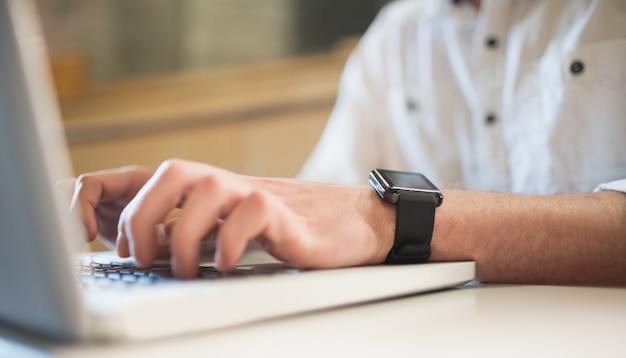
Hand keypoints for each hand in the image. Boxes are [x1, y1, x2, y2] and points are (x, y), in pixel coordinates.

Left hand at [72, 159, 395, 277]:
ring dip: (184, 234)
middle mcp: (235, 186)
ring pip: (208, 188)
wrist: (354, 221)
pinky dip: (230, 240)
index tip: (119, 246)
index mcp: (219, 189)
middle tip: (141, 256)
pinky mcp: (289, 215)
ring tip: (186, 270)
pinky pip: (252, 212)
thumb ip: (204, 230)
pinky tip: (229, 265)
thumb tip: (155, 250)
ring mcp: (262, 196)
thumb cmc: (295, 229)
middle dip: (144, 214)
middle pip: (175, 172)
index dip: (132, 209)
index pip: (161, 179)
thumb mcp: (240, 227)